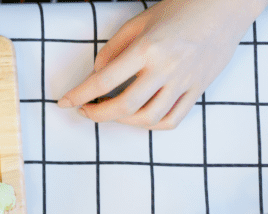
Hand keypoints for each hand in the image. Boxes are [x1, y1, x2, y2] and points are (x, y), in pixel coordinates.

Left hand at [58, 0, 266, 129]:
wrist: (225, 6)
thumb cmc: (180, 9)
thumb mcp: (139, 22)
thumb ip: (113, 50)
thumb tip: (96, 75)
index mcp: (147, 48)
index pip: (104, 81)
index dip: (79, 95)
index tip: (65, 102)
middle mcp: (166, 68)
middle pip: (124, 106)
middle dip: (98, 114)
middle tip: (86, 110)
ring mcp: (184, 81)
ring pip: (148, 119)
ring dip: (123, 121)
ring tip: (112, 111)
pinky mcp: (198, 89)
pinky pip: (172, 119)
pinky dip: (151, 125)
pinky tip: (139, 116)